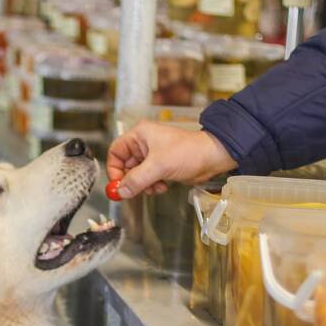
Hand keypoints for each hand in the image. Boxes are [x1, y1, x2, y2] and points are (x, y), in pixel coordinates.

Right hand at [106, 121, 236, 198]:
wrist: (211, 158)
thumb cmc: (188, 152)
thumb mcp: (158, 166)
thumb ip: (137, 180)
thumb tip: (120, 191)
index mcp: (139, 135)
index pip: (115, 152)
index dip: (114, 169)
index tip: (118, 185)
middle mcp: (143, 143)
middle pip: (125, 166)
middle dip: (131, 180)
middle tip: (135, 190)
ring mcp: (152, 155)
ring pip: (136, 175)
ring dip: (143, 185)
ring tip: (155, 186)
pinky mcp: (160, 166)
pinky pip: (147, 179)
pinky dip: (152, 185)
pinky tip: (162, 186)